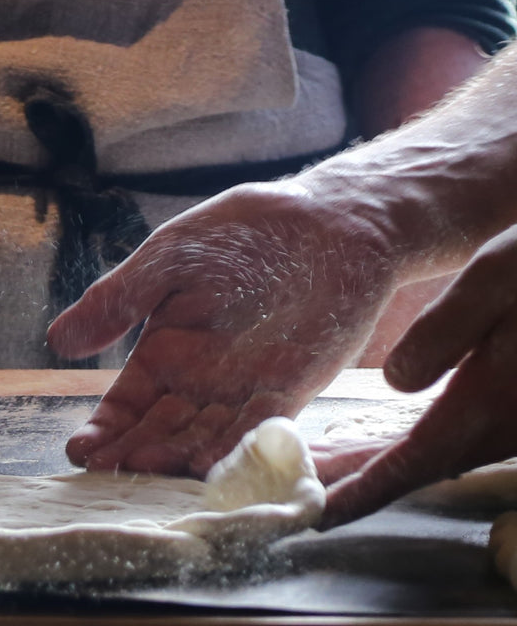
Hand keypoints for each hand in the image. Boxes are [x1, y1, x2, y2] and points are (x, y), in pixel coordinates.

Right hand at [48, 180, 395, 476]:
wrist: (325, 223)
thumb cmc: (241, 231)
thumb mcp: (168, 258)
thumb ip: (119, 299)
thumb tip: (57, 340)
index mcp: (165, 349)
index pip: (127, 401)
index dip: (104, 428)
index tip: (80, 451)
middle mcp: (199, 379)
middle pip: (159, 429)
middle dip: (131, 454)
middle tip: (104, 476)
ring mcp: (243, 389)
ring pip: (202, 436)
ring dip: (175, 457)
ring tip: (147, 472)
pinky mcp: (289, 392)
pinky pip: (257, 428)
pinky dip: (235, 447)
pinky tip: (209, 464)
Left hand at [322, 224, 516, 528]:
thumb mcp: (495, 280)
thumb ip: (444, 330)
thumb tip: (393, 380)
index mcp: (490, 403)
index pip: (412, 463)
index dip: (363, 493)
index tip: (317, 515)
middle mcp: (503, 425)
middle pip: (417, 466)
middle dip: (358, 481)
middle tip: (300, 488)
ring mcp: (513, 421)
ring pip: (434, 455)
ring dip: (379, 464)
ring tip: (326, 464)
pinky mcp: (515, 407)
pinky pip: (453, 438)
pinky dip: (408, 445)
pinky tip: (383, 439)